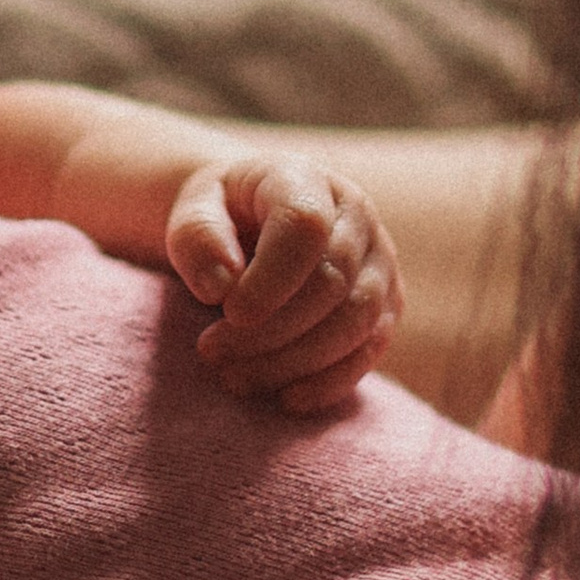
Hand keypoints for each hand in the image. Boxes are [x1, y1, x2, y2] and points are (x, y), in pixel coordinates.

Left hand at [165, 154, 401, 412]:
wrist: (254, 219)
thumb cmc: (221, 215)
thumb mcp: (194, 209)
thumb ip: (197, 236)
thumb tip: (220, 286)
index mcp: (305, 180)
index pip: (305, 228)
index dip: (271, 279)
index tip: (227, 313)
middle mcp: (356, 216)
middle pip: (332, 282)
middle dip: (271, 330)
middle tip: (211, 353)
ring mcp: (379, 261)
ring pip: (357, 322)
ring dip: (295, 361)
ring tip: (234, 378)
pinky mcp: (385, 304)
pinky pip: (371, 349)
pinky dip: (331, 381)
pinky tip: (286, 399)